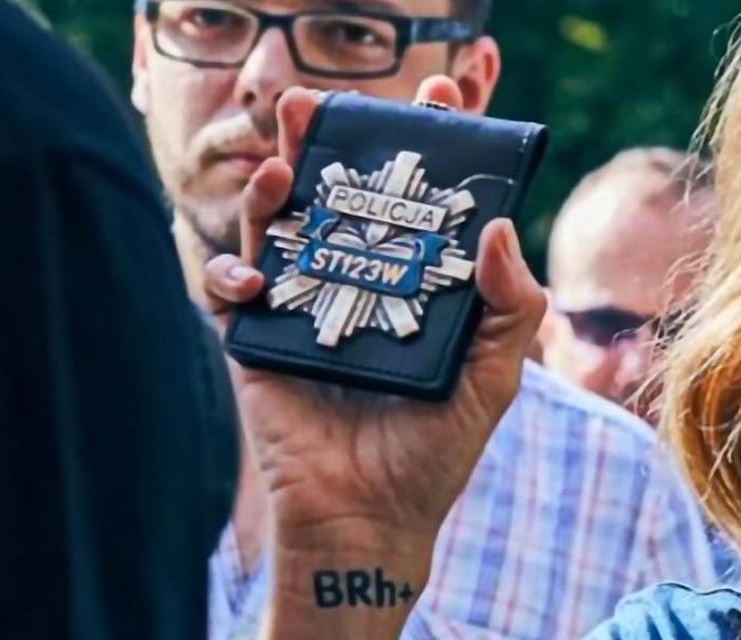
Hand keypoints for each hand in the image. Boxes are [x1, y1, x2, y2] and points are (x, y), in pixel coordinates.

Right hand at [198, 78, 547, 549]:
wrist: (371, 520)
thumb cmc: (434, 451)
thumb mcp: (493, 376)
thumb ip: (509, 306)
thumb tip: (499, 228)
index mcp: (412, 280)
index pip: (417, 196)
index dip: (424, 141)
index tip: (440, 91)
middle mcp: (355, 280)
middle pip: (336, 191)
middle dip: (323, 139)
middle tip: (315, 101)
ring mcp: (302, 305)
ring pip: (275, 226)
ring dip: (269, 189)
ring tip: (280, 169)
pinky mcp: (258, 340)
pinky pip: (231, 291)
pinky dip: (235, 274)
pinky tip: (255, 277)